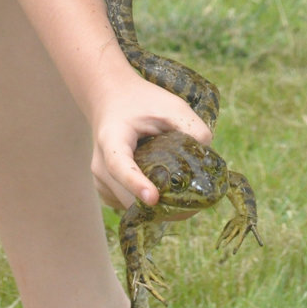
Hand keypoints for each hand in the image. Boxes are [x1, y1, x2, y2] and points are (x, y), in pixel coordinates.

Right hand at [89, 70, 212, 209]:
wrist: (112, 100)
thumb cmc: (142, 102)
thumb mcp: (171, 105)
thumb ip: (191, 126)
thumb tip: (206, 157)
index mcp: (112, 138)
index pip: (119, 165)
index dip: (136, 183)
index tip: (153, 198)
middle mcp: (100, 164)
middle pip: (127, 195)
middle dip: (159, 205)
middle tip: (193, 206)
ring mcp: (101, 181)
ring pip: (129, 205)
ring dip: (155, 207)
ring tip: (183, 195)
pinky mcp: (107, 191)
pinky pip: (128, 205)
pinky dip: (147, 204)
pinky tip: (165, 188)